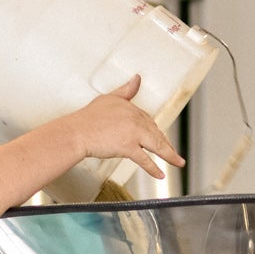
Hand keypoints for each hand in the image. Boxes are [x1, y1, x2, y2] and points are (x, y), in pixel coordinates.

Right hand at [70, 75, 184, 181]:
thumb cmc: (88, 118)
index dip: (154, 131)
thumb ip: (126, 90)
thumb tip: (137, 79)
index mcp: (132, 108)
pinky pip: (144, 160)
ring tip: (178, 162)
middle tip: (173, 153)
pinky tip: (160, 174)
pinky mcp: (128, 147)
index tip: (160, 137)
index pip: (148, 120)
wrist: (76, 132)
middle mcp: (135, 119)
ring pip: (156, 145)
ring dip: (169, 155)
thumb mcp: (109, 98)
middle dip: (166, 144)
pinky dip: (153, 168)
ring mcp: (133, 133)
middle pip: (156, 132)